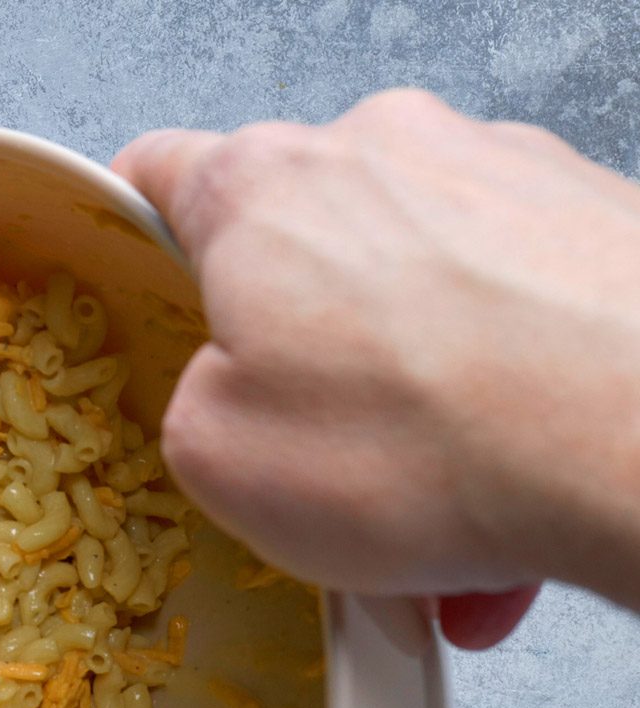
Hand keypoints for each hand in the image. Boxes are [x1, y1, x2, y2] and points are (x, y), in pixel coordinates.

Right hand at [112, 89, 639, 644]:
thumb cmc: (431, 436)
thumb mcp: (219, 461)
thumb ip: (192, 410)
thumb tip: (228, 401)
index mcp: (260, 189)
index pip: (160, 173)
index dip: (139, 231)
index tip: (147, 278)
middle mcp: (382, 153)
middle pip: (308, 256)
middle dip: (310, 366)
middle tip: (319, 464)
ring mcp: (503, 177)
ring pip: (422, 302)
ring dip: (418, 408)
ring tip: (444, 529)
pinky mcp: (600, 222)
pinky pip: (520, 321)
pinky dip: (508, 406)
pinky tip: (521, 505)